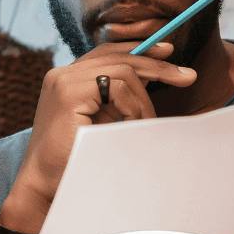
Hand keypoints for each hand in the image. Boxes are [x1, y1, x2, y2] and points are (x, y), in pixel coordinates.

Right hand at [1, 41, 196, 233]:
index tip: (167, 53)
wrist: (46, 184)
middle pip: (118, 56)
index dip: (138, 50)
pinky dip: (133, 107)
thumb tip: (149, 79)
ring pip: (122, 71)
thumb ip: (114, 99)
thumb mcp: (98, 120)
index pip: (106, 52)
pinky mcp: (69, 94)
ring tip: (147, 123)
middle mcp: (61, 75)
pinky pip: (117, 87)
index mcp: (65, 79)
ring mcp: (63, 81)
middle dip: (157, 66)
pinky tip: (132, 125)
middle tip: (187, 77)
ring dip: (143, 100)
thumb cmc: (74, 158)